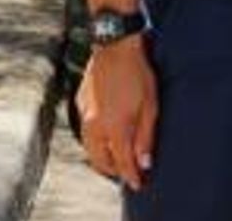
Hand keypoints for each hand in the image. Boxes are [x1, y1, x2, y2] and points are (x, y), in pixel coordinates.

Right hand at [79, 37, 157, 190]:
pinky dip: (95, 142)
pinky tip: (105, 137)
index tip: (138, 184)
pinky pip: (85, 133)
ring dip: (102, 158)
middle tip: (128, 173)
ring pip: (90, 149)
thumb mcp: (150, 106)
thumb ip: (145, 136)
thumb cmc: (137, 73)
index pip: (122, 163)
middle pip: (100, 161)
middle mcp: (95, 126)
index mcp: (114, 128)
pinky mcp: (80, 104)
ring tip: (117, 159)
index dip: (130, 176)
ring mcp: (85, 115)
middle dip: (114, 170)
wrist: (114, 46)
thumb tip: (144, 162)